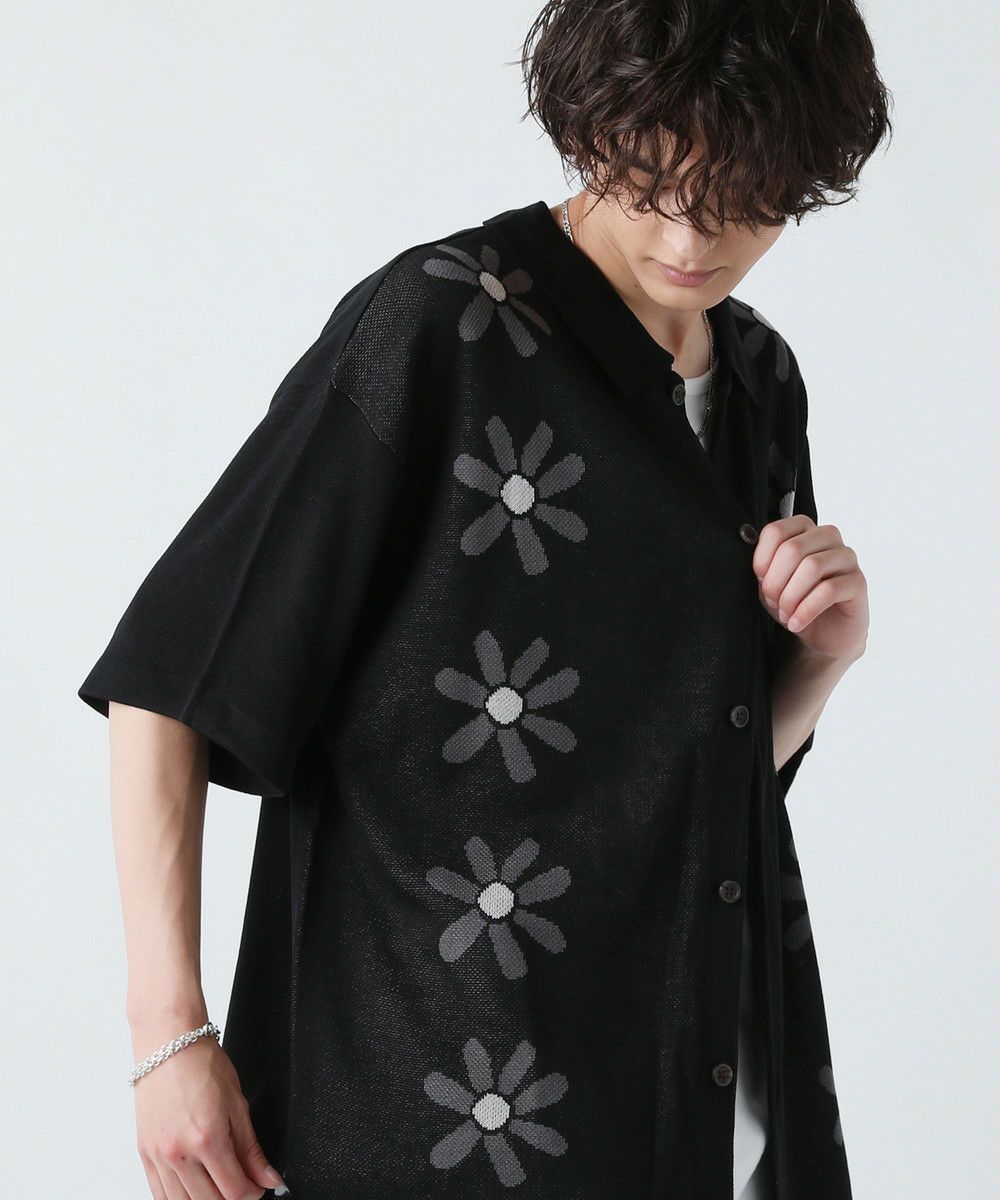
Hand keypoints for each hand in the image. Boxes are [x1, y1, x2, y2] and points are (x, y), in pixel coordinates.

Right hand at [133, 1033, 287, 1199]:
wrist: (169, 1047)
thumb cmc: (202, 1066)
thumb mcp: (238, 1105)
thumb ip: (252, 1150)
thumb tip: (269, 1178)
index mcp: (207, 1139)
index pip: (233, 1191)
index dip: (252, 1194)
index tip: (259, 1187)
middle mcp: (179, 1153)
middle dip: (232, 1198)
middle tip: (243, 1185)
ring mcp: (159, 1157)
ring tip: (221, 1185)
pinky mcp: (145, 1155)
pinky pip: (160, 1195)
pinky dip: (180, 1199)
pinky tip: (194, 1190)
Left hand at [752, 514, 868, 663]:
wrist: (825, 634)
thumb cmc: (797, 602)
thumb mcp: (771, 584)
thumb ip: (763, 568)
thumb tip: (754, 558)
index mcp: (804, 529)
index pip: (776, 531)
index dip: (762, 560)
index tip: (760, 582)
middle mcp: (828, 536)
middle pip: (793, 549)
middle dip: (775, 582)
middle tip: (773, 603)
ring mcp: (846, 557)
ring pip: (812, 567)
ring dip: (791, 597)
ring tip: (785, 614)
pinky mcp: (858, 581)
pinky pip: (829, 590)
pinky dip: (806, 610)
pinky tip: (797, 623)